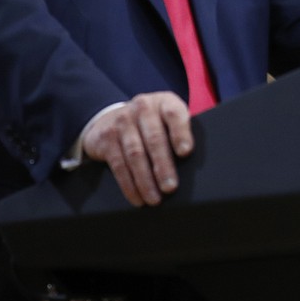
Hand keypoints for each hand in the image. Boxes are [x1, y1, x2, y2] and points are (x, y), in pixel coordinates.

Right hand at [81, 91, 193, 206]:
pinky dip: (128, 184)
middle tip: (171, 188)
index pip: (174, 114)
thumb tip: (192, 161)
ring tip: (155, 199)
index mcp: (164, 102)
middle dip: (163, 166)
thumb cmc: (153, 122)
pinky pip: (118, 164)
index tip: (186, 152)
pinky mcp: (106, 138)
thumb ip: (180, 131)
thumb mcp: (168, 118)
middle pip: (154, 139)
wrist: (112, 116)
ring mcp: (122, 121)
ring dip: (145, 180)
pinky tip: (137, 197)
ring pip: (135, 154)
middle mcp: (142, 108)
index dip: (181, 133)